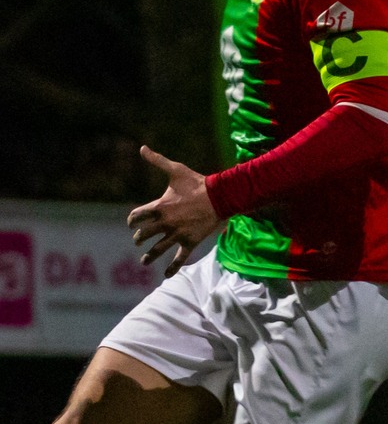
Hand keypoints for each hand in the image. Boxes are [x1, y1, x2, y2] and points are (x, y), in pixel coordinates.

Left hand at [126, 146, 220, 276]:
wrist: (220, 197)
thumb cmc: (196, 183)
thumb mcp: (175, 170)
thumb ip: (157, 160)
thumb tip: (142, 147)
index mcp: (158, 207)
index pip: (137, 216)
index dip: (132, 220)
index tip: (132, 222)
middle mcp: (165, 224)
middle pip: (144, 234)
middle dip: (139, 238)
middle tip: (138, 240)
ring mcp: (177, 234)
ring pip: (158, 249)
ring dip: (149, 257)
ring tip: (144, 261)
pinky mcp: (190, 242)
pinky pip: (179, 258)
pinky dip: (172, 268)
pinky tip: (165, 275)